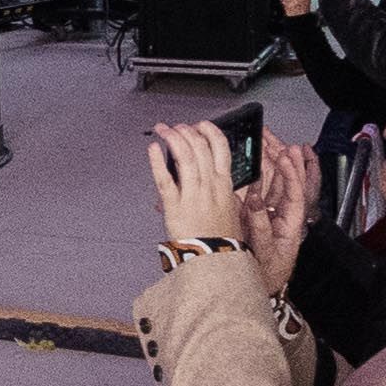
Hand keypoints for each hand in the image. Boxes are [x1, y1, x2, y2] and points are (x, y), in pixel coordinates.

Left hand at [145, 121, 245, 244]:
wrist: (215, 261)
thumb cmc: (223, 239)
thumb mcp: (231, 209)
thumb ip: (222, 190)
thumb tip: (212, 176)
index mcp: (225, 185)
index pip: (221, 148)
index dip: (210, 131)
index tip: (202, 124)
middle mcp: (210, 186)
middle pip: (199, 148)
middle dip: (186, 131)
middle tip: (177, 126)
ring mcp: (192, 195)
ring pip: (184, 157)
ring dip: (172, 138)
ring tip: (164, 129)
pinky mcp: (175, 207)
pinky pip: (164, 179)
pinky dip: (158, 162)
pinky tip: (153, 149)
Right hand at [238, 143, 317, 299]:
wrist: (262, 285)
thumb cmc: (269, 272)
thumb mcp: (266, 252)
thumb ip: (260, 226)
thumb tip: (254, 200)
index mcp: (292, 222)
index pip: (296, 191)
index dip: (291, 172)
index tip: (285, 155)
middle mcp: (284, 213)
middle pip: (286, 179)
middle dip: (282, 156)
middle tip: (272, 136)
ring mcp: (271, 211)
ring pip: (274, 180)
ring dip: (270, 159)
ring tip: (265, 139)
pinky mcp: (258, 212)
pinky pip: (261, 187)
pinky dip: (260, 171)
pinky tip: (256, 158)